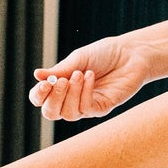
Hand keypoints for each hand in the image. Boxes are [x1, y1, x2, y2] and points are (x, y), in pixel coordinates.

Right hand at [30, 35, 149, 121]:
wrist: (130, 53)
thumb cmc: (104, 54)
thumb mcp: (78, 59)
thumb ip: (59, 70)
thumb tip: (36, 75)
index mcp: (62, 87)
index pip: (41, 99)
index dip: (39, 95)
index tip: (44, 83)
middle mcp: (71, 100)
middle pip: (51, 113)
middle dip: (53, 99)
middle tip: (61, 82)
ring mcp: (86, 106)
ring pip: (68, 114)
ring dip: (71, 94)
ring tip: (80, 74)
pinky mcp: (101, 108)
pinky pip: (87, 109)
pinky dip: (85, 93)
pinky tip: (90, 77)